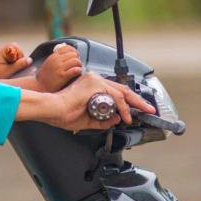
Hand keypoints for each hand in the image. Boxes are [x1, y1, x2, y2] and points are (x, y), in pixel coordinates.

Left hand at [0, 43, 31, 78]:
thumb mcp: (9, 71)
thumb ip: (19, 65)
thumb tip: (29, 60)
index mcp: (0, 53)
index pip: (13, 46)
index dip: (19, 53)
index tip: (19, 61)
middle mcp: (0, 54)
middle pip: (14, 50)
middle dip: (18, 57)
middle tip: (17, 66)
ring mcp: (0, 58)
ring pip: (14, 55)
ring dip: (16, 62)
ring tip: (13, 69)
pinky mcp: (1, 62)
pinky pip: (11, 60)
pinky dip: (14, 64)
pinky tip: (11, 71)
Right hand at [15, 72, 154, 131]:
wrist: (52, 109)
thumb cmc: (62, 114)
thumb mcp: (88, 119)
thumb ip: (103, 119)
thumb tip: (116, 119)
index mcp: (90, 86)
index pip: (114, 91)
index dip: (128, 101)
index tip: (138, 109)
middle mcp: (93, 80)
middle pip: (121, 88)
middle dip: (137, 100)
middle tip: (149, 108)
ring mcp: (94, 80)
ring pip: (121, 92)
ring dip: (133, 104)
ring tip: (142, 113)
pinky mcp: (94, 85)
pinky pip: (115, 96)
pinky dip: (123, 107)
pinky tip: (126, 116)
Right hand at [36, 42, 82, 91]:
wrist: (40, 86)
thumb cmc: (46, 75)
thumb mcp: (49, 62)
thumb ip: (58, 57)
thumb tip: (70, 52)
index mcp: (54, 56)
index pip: (68, 48)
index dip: (74, 52)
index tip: (74, 57)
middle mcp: (56, 60)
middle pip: (74, 54)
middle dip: (77, 59)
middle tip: (76, 65)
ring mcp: (59, 68)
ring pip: (76, 61)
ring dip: (79, 65)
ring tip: (77, 69)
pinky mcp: (62, 76)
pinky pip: (75, 70)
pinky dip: (78, 70)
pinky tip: (77, 73)